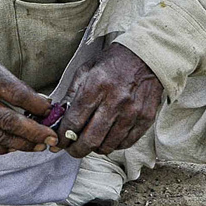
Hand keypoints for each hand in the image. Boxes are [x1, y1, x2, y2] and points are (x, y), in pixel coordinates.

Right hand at [0, 56, 58, 154]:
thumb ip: (10, 83)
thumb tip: (40, 103)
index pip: (13, 91)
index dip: (36, 105)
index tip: (50, 111)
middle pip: (7, 120)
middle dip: (34, 132)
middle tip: (51, 138)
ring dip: (22, 144)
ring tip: (39, 145)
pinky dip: (3, 149)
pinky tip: (15, 146)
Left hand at [55, 43, 163, 158]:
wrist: (146, 56)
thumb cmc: (112, 63)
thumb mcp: (86, 70)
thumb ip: (72, 94)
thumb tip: (60, 117)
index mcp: (96, 87)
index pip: (74, 122)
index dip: (63, 136)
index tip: (59, 141)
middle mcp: (115, 101)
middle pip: (90, 139)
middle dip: (77, 150)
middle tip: (72, 149)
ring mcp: (132, 112)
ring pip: (108, 145)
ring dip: (95, 149)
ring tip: (91, 143)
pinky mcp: (146, 118)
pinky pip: (126, 143)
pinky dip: (115, 145)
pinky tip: (109, 138)